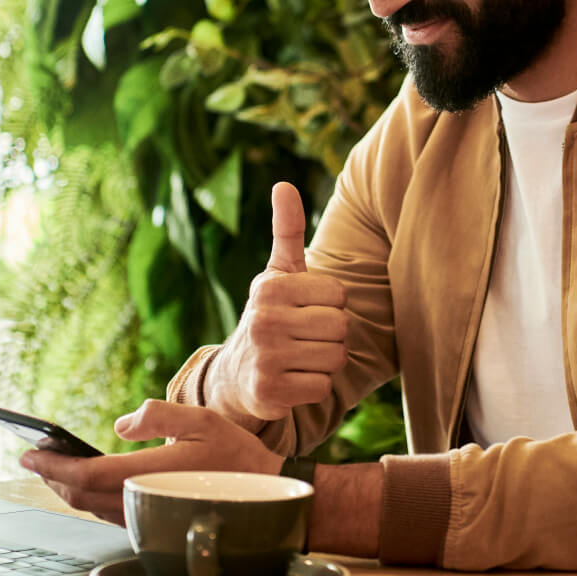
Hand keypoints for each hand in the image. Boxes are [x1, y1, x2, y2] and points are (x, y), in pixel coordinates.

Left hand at [19, 400, 281, 524]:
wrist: (262, 494)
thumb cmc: (235, 454)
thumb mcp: (201, 420)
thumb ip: (158, 416)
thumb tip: (121, 424)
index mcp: (149, 474)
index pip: (86, 474)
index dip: (53, 465)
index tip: (30, 452)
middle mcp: (142, 500)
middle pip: (80, 495)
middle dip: (52, 475)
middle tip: (34, 455)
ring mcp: (146, 514)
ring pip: (90, 507)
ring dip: (67, 487)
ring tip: (53, 466)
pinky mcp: (152, 519)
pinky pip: (106, 512)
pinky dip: (86, 497)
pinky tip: (86, 482)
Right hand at [205, 182, 347, 421]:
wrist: (235, 374)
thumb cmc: (271, 315)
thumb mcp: (277, 273)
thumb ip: (287, 230)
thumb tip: (284, 184)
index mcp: (271, 287)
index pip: (339, 295)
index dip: (331, 305)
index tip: (307, 310)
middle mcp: (263, 320)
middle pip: (341, 327)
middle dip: (331, 335)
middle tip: (305, 337)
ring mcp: (264, 357)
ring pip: (335, 358)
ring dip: (325, 362)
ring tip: (300, 357)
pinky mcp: (268, 391)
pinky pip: (322, 388)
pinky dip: (314, 388)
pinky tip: (293, 380)